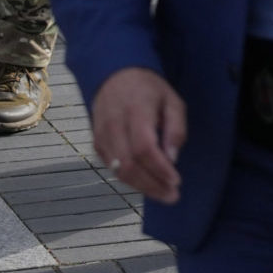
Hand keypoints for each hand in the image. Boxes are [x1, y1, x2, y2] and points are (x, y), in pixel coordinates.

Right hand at [90, 67, 186, 202]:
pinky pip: (111, 167)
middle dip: (152, 185)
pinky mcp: (97, 143)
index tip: (176, 181)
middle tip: (172, 196)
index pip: (144, 148)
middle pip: (129, 164)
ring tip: (162, 193)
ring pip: (118, 170)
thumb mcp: (172, 100)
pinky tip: (146, 182)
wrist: (115, 75)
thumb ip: (175, 128)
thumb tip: (172, 159)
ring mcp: (101, 135)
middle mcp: (114, 125)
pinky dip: (129, 179)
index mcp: (135, 111)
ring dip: (141, 187)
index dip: (159, 169)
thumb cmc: (149, 89)